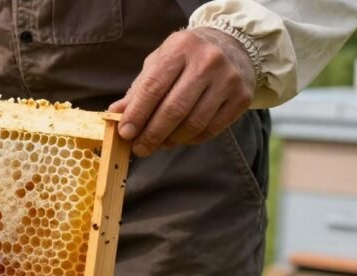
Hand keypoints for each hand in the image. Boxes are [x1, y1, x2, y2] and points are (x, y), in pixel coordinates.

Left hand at [109, 28, 255, 156]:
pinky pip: (211, 129)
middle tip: (139, 148)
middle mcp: (208, 61)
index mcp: (181, 48)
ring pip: (194, 124)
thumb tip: (114, 115)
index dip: (137, 114)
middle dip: (152, 134)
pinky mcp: (242, 98)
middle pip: (174, 109)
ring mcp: (228, 79)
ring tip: (159, 144)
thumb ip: (139, 89)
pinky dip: (191, 140)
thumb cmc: (186, 58)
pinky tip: (180, 138)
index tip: (125, 134)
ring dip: (171, 141)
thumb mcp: (159, 63)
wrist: (233, 45)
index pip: (154, 87)